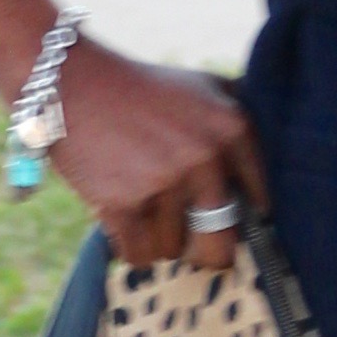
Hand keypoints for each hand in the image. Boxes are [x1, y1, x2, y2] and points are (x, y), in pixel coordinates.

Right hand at [49, 35, 266, 264]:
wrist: (72, 80)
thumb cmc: (141, 89)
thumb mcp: (204, 86)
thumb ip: (240, 118)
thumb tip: (265, 175)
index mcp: (232, 128)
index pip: (258, 202)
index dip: (242, 214)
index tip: (226, 214)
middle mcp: (204, 158)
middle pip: (222, 247)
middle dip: (206, 251)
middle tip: (191, 241)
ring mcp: (162, 182)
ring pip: (173, 251)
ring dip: (158, 239)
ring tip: (143, 207)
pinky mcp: (122, 204)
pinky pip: (139, 256)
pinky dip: (130, 247)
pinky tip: (124, 219)